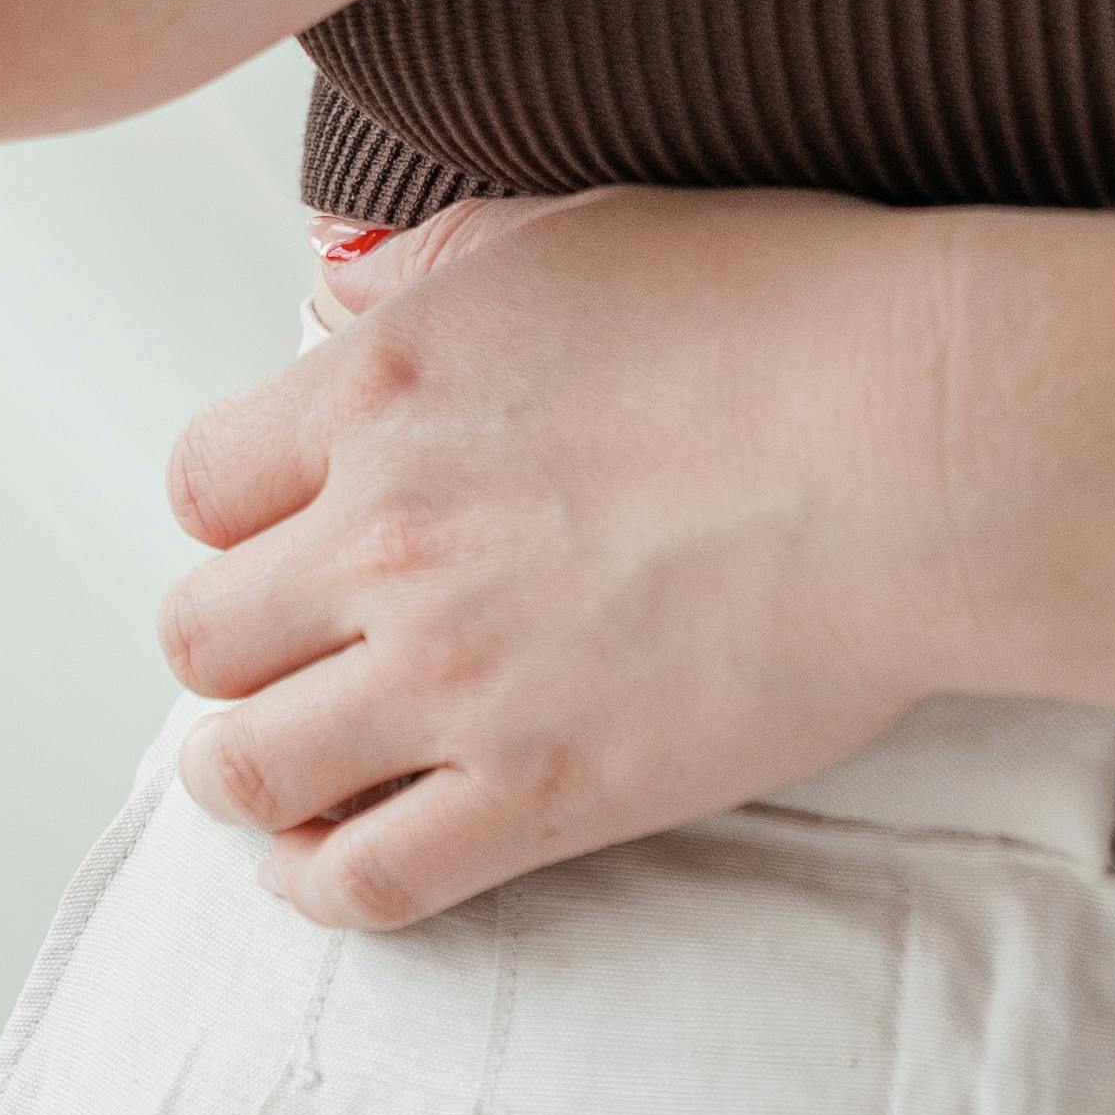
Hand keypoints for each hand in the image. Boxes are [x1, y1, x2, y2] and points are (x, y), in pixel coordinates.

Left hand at [157, 185, 962, 928]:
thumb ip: (439, 267)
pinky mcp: (536, 795)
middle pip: (202, 634)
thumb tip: (336, 293)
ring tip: (279, 772)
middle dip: (234, 644)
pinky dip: (322, 884)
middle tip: (286, 651)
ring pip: (247, 770)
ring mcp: (452, 678)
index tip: (282, 530)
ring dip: (248, 774)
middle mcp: (385, 535)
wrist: (911, 440)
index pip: (205, 481)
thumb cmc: (785, 308)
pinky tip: (334, 858)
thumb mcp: (585, 231)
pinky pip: (363, 880)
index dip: (237, 512)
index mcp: (386, 386)